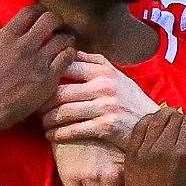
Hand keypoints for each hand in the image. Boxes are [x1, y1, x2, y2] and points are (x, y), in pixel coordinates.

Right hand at [0, 5, 74, 133]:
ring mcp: (38, 62)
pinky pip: (68, 58)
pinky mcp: (48, 79)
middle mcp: (24, 45)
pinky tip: (64, 61)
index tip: (43, 18)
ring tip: (64, 45)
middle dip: (56, 22)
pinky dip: (70, 55)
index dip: (40, 11)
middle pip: (51, 19)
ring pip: (64, 38)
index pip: (31, 11)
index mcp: (6, 36)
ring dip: (66, 39)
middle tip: (57, 30)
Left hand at [42, 52, 156, 147]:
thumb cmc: (130, 100)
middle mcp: (104, 85)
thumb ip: (94, 63)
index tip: (36, 81)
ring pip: (64, 111)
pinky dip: (59, 134)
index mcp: (104, 70)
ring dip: (47, 119)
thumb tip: (68, 50)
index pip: (67, 64)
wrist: (153, 124)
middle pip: (61, 90)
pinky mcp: (106, 126)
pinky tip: (50, 136)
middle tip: (32, 107)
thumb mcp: (117, 75)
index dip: (48, 73)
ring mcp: (105, 106)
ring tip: (40, 123)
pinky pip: (74, 129)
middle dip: (43, 101)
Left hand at [123, 107, 185, 185]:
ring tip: (174, 125)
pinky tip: (157, 127)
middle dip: (185, 118)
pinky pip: (140, 127)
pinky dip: (150, 122)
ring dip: (168, 117)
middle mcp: (162, 149)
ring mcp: (143, 151)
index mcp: (185, 155)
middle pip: (175, 116)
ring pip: (157, 118)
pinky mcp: (131, 155)